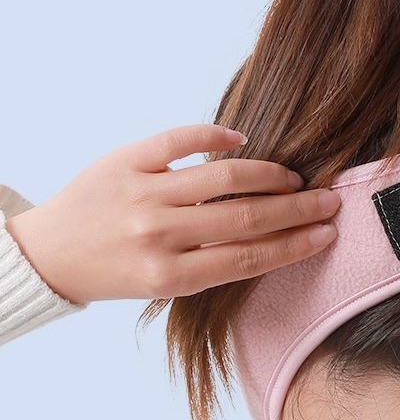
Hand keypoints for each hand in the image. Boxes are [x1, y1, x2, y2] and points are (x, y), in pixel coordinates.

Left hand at [4, 124, 340, 303]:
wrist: (50, 253)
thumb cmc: (115, 272)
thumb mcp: (164, 284)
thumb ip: (212, 263)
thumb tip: (271, 233)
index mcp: (169, 275)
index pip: (249, 257)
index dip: (295, 245)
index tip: (326, 234)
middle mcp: (157, 234)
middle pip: (246, 218)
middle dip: (297, 209)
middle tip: (329, 201)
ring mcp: (141, 192)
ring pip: (223, 177)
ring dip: (269, 175)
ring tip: (292, 177)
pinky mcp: (126, 159)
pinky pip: (179, 140)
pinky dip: (214, 135)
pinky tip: (241, 139)